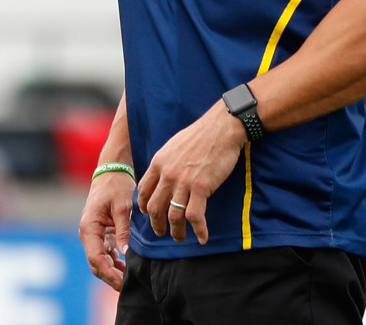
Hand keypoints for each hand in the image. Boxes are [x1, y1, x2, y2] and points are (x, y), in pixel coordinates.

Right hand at [78, 171, 134, 290]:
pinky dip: (113, 262)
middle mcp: (88, 233)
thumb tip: (125, 253)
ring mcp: (93, 234)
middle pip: (95, 263)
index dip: (108, 273)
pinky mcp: (101, 232)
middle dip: (109, 276)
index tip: (122, 282)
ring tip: (129, 279)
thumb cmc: (116, 185)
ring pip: (99, 260)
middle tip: (127, 286)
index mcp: (89, 227)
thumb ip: (123, 230)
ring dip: (112, 271)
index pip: (95, 258)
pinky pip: (104, 252)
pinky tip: (126, 267)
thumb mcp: (123, 206)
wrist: (112, 170)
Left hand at [137, 100, 245, 245]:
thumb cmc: (201, 134)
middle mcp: (167, 174)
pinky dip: (198, 230)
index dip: (144, 206)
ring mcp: (183, 182)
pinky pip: (195, 216)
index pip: (144, 191)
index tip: (149, 214)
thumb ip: (166, 162)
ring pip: (173, 216)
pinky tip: (202, 237)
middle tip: (161, 232)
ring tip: (180, 238)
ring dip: (176, 231)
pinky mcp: (201, 188)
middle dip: (157, 224)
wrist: (221, 128)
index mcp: (159, 163)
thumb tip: (163, 175)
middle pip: (155, 208)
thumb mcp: (174, 145)